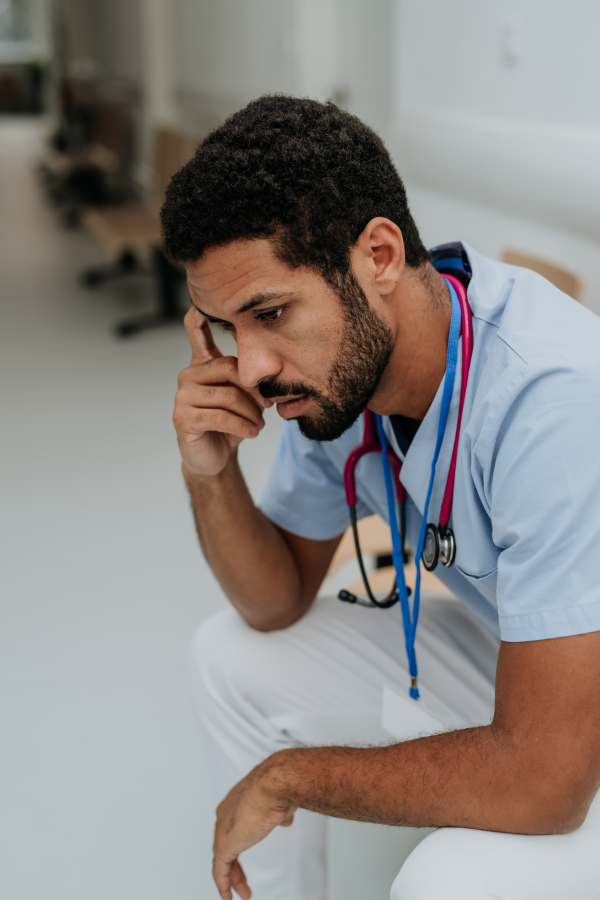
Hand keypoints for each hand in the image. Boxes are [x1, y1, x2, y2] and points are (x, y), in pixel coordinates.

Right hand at [174, 307, 269, 477]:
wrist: (214, 458)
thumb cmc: (230, 424)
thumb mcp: (243, 396)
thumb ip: (247, 376)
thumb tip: (267, 363)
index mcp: (202, 364)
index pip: (196, 329)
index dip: (202, 313)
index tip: (209, 299)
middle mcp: (188, 375)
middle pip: (230, 368)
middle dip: (255, 389)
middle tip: (267, 405)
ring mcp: (183, 396)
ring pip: (229, 396)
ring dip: (252, 413)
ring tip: (258, 424)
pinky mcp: (183, 417)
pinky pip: (221, 417)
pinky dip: (242, 426)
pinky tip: (250, 432)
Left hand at [213, 762, 295, 899]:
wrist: (273, 786)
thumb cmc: (278, 789)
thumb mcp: (280, 803)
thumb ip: (279, 814)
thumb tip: (285, 820)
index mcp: (237, 802)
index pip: (234, 827)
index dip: (241, 841)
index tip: (249, 852)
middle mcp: (225, 815)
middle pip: (226, 844)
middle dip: (235, 864)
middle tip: (243, 881)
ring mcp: (222, 830)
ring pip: (223, 859)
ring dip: (233, 878)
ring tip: (243, 893)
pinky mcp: (223, 845)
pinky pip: (219, 870)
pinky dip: (224, 884)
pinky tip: (229, 897)